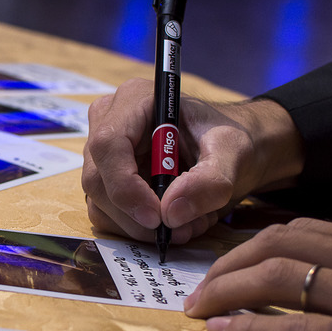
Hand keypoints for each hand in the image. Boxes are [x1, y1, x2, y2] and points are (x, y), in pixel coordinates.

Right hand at [82, 79, 302, 241]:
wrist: (226, 151)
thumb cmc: (227, 140)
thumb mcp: (233, 153)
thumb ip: (210, 180)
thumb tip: (171, 212)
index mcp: (135, 100)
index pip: (108, 144)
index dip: (125, 186)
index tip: (157, 217)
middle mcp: (108, 122)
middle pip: (98, 178)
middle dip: (136, 215)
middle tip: (179, 230)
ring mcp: (102, 153)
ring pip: (99, 202)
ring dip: (140, 226)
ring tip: (186, 224)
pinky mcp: (105, 180)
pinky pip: (107, 214)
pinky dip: (138, 229)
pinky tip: (173, 220)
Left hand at [183, 217, 331, 330]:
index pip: (303, 228)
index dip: (252, 240)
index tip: (225, 259)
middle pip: (279, 243)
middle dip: (227, 261)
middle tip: (198, 285)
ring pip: (279, 278)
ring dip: (224, 290)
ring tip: (197, 308)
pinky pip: (297, 330)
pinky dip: (250, 329)